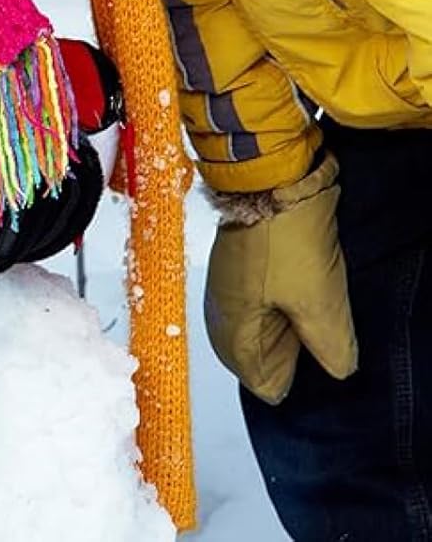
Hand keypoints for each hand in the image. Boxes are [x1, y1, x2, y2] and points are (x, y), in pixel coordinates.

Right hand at [204, 153, 356, 403]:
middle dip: (286, 353)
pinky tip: (301, 290)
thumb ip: (330, 347)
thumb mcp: (319, 302)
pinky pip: (257, 300)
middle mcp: (220, 309)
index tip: (314, 360)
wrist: (266, 178)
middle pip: (253, 353)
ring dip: (286, 327)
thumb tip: (337, 368)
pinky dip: (280, 304)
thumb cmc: (284, 240)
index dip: (290, 377)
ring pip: (257, 325)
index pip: (258, 380)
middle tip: (317, 336)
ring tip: (314, 311)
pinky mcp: (235, 262)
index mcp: (231, 325)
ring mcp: (225, 283)